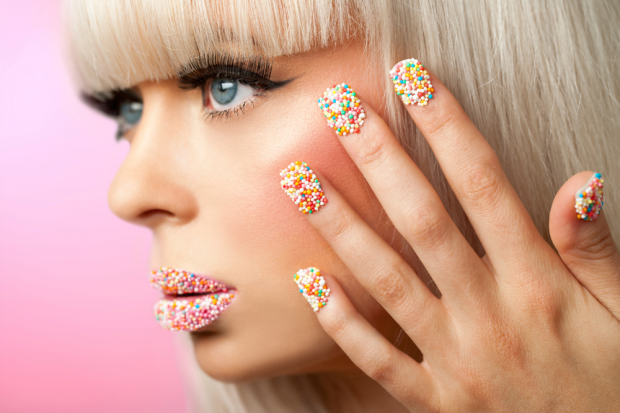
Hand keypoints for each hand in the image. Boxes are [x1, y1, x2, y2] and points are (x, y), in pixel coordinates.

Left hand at [296, 71, 619, 410]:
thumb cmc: (615, 379)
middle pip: (423, 221)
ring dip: (341, 228)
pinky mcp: (438, 400)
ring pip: (388, 282)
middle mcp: (490, 314)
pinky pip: (380, 361)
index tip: (414, 82)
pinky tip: (308, 283)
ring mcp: (457, 360)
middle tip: (339, 112)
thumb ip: (596, 248)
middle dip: (379, 160)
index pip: (483, 186)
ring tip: (300, 184)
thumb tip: (578, 182)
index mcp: (538, 282)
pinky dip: (343, 324)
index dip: (447, 128)